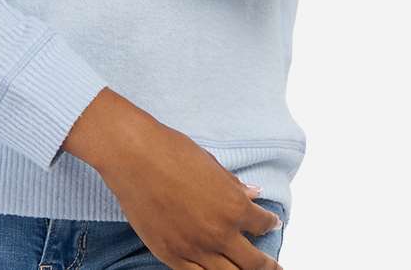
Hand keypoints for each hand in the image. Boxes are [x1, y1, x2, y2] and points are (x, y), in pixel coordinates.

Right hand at [88, 111, 283, 269]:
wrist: (134, 157)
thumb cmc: (172, 152)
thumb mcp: (210, 164)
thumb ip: (233, 185)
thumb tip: (253, 193)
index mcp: (233, 207)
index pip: (261, 224)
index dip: (269, 223)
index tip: (271, 223)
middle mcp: (219, 233)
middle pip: (253, 262)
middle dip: (268, 266)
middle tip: (275, 268)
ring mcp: (195, 249)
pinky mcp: (171, 256)